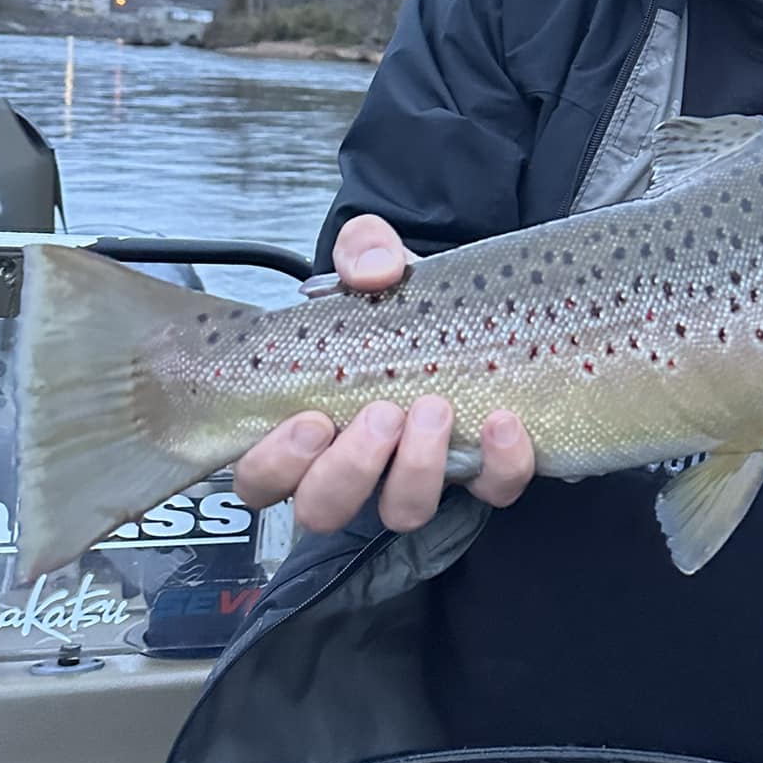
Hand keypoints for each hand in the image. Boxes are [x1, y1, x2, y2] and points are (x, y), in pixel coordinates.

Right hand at [234, 213, 534, 533]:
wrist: (470, 300)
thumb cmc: (399, 298)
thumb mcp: (373, 260)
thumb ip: (362, 250)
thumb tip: (374, 270)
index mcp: (305, 426)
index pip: (260, 480)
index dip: (275, 466)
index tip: (310, 421)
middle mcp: (355, 466)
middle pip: (323, 509)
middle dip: (349, 470)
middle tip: (381, 413)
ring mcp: (417, 475)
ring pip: (403, 512)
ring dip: (417, 470)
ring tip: (435, 407)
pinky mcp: (481, 472)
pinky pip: (492, 490)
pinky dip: (499, 464)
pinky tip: (502, 421)